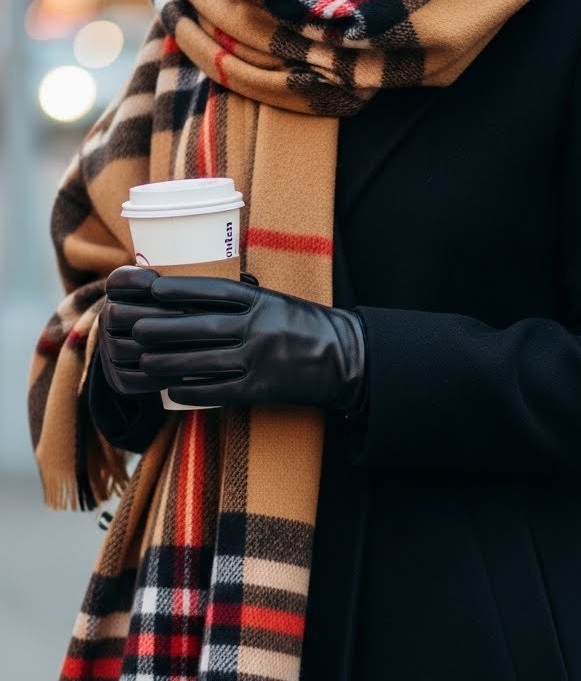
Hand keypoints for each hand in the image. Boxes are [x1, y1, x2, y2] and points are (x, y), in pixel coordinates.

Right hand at [98, 266, 183, 396]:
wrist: (157, 353)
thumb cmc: (182, 315)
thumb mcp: (181, 296)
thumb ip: (194, 286)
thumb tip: (240, 280)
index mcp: (118, 296)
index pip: (118, 281)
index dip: (133, 280)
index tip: (156, 280)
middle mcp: (106, 321)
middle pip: (117, 314)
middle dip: (152, 315)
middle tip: (185, 315)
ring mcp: (109, 351)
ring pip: (124, 347)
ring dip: (156, 346)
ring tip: (189, 345)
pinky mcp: (117, 379)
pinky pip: (132, 379)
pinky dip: (157, 378)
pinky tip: (181, 375)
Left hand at [132, 275, 367, 413]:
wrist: (345, 359)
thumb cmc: (304, 326)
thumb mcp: (275, 300)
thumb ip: (242, 297)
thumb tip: (195, 292)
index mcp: (260, 301)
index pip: (212, 291)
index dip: (178, 290)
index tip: (151, 290)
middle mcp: (257, 327)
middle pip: (199, 326)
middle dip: (162, 328)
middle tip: (135, 329)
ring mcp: (258, 359)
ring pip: (202, 360)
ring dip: (168, 362)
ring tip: (144, 361)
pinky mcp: (261, 389)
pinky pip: (218, 390)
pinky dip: (192, 390)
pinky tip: (172, 390)